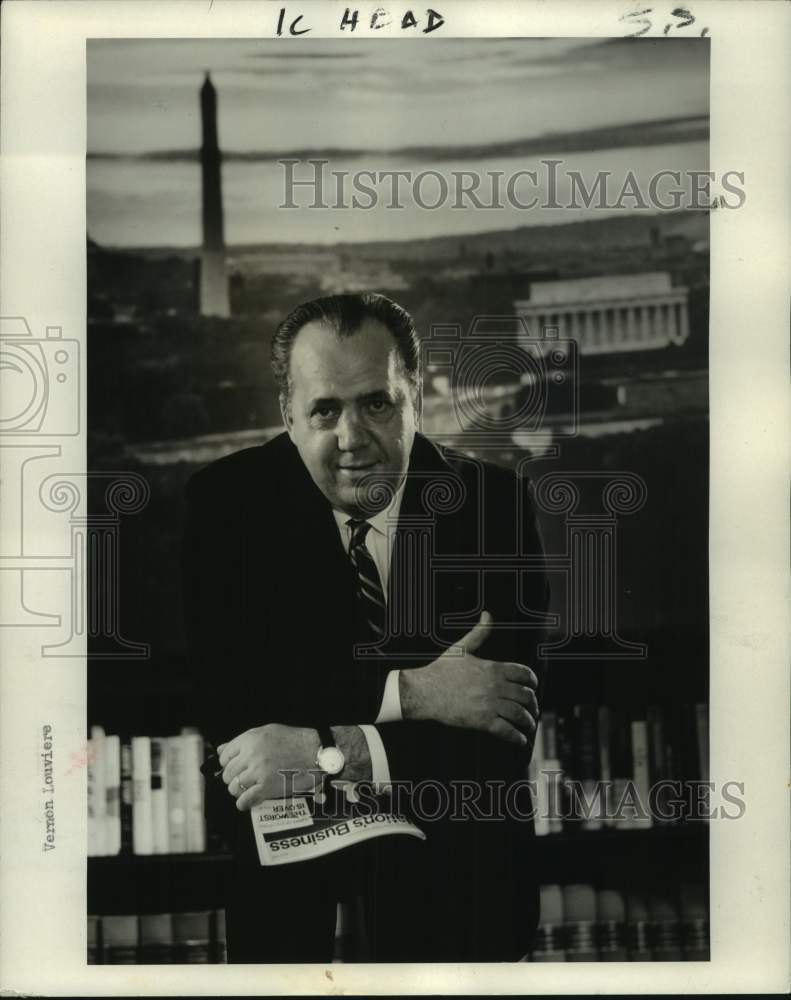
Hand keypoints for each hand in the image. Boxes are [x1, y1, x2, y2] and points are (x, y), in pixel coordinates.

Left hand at [217, 723, 320, 810]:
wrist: (314, 752)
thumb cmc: (294, 740)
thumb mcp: (267, 731)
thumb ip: (242, 740)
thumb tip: (221, 749)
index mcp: (250, 740)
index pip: (224, 756)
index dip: (228, 763)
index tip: (235, 767)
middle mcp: (251, 756)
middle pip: (228, 773)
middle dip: (233, 778)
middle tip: (243, 779)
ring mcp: (258, 772)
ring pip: (234, 787)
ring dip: (239, 790)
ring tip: (248, 788)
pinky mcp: (266, 788)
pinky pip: (245, 800)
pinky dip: (243, 803)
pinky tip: (247, 801)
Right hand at [400, 610, 538, 745]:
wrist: (424, 691)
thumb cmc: (442, 669)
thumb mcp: (462, 647)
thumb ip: (479, 632)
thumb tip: (487, 614)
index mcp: (493, 668)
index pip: (524, 674)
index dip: (532, 682)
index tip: (533, 687)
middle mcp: (495, 686)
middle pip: (526, 696)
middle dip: (533, 704)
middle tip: (533, 709)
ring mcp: (490, 704)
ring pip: (520, 714)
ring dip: (528, 721)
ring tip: (529, 725)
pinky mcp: (482, 721)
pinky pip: (507, 731)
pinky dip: (517, 737)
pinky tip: (520, 739)